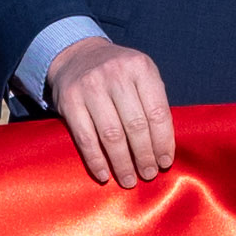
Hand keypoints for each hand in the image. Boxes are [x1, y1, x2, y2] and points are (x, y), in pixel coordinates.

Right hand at [40, 33, 174, 187]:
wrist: (77, 55)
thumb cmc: (118, 73)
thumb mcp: (140, 75)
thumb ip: (153, 102)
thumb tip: (164, 148)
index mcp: (140, 68)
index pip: (157, 112)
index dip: (163, 142)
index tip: (165, 162)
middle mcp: (116, 74)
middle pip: (135, 125)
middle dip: (144, 156)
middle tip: (148, 174)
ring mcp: (90, 87)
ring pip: (111, 134)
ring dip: (122, 163)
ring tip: (129, 180)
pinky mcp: (69, 101)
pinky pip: (85, 138)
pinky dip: (95, 160)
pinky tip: (104, 175)